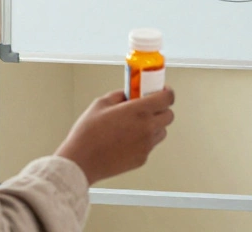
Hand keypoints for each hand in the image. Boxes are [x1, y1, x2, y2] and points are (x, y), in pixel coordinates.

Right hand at [54, 88, 175, 184]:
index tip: (161, 90)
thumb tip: (128, 93)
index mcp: (139, 111)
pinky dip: (145, 139)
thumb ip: (120, 95)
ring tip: (136, 123)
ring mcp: (146, 145)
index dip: (167, 91)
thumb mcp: (101, 104)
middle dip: (161, 108)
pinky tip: (128, 137)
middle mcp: (147, 128)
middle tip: (148, 106)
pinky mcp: (142, 158)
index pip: (167, 97)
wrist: (81, 161)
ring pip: (162, 131)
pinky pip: (151, 145)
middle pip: (169, 115)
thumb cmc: (87, 134)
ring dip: (155, 124)